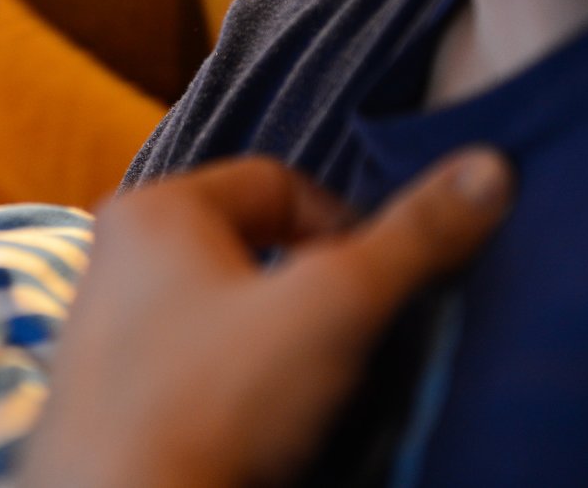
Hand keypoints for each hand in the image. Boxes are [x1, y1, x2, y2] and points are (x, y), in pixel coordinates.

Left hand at [19, 149, 511, 486]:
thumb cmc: (213, 397)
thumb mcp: (331, 306)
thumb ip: (410, 239)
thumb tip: (485, 173)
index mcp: (154, 208)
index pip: (276, 181)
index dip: (343, 227)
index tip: (373, 286)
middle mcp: (114, 250)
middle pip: (247, 240)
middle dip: (305, 283)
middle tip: (340, 336)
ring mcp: (103, 319)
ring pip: (219, 300)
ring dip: (272, 331)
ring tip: (300, 382)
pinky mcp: (105, 381)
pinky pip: (190, 352)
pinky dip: (232, 371)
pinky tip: (254, 415)